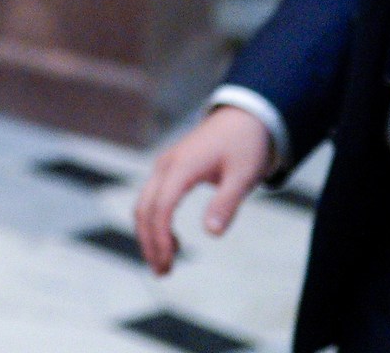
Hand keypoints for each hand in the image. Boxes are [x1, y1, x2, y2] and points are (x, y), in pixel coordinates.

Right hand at [132, 106, 272, 275]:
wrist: (246, 116)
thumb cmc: (247, 145)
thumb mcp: (244, 176)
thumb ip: (226, 203)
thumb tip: (212, 233)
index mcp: (182, 167)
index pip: (160, 208)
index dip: (160, 238)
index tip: (169, 264)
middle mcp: (166, 166)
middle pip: (143, 208)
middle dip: (148, 242)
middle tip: (162, 272)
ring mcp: (165, 166)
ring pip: (144, 204)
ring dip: (149, 234)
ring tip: (165, 262)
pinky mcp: (170, 168)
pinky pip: (153, 198)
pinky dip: (155, 222)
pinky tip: (173, 240)